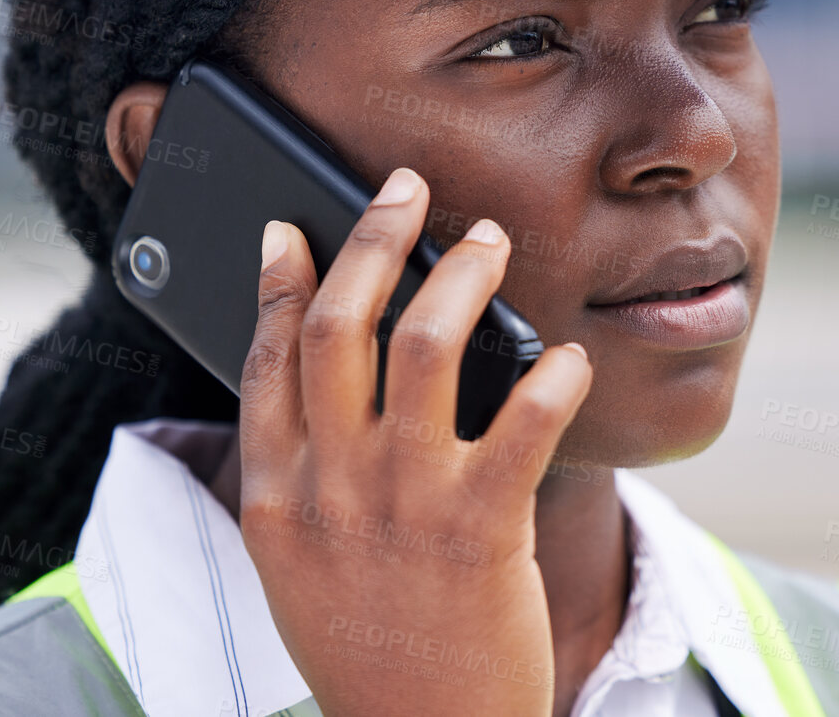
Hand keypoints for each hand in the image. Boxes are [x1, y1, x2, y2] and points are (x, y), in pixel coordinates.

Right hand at [237, 165, 592, 716]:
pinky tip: (570, 358)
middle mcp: (331, 491)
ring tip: (490, 241)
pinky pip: (524, 426)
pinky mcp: (482, 533)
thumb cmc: (370, 649)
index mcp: (276, 499)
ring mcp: (404, 508)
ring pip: (426, 347)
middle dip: (374, 240)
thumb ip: (303, 476)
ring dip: (461, 277)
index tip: (293, 228)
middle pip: (341, 328)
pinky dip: (553, 376)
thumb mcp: (301, 567)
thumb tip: (328, 381)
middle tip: (408, 191)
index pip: (267, 360)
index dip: (282, 282)